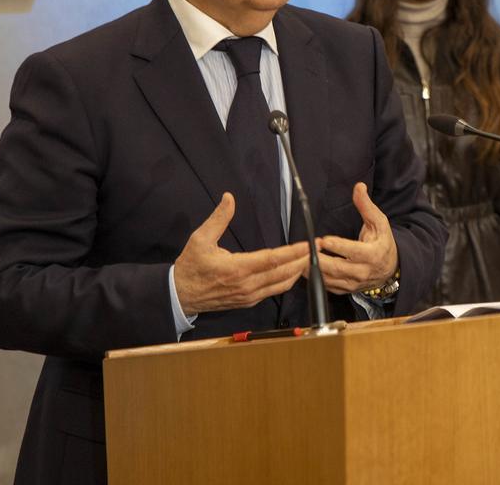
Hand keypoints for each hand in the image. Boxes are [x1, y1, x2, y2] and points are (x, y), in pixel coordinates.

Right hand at [173, 193, 309, 314]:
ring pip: (281, 284)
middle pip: (283, 273)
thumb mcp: (200, 239)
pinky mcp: (248, 301)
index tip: (308, 244)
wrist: (180, 296)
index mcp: (237, 269)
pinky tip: (294, 271)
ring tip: (311, 258)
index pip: (272, 260)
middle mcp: (247, 285)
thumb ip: (218, 219)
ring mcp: (249, 296)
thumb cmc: (190, 266)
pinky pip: (273, 291)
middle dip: (303, 260)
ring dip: (298, 271)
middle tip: (319, 248)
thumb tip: (229, 197)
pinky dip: (287, 280)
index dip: (293, 252)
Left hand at [315, 182, 398, 293]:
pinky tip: (306, 268)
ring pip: (330, 279)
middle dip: (319, 259)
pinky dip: (316, 278)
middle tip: (307, 248)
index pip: (352, 252)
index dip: (337, 246)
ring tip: (301, 258)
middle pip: (337, 268)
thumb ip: (366, 205)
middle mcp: (363, 271)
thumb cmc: (382, 242)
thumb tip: (359, 187)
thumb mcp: (378, 222)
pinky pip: (328, 286)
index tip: (324, 240)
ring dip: (314, 269)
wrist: (391, 268)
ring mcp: (354, 283)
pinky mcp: (346, 289)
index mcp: (372, 254)